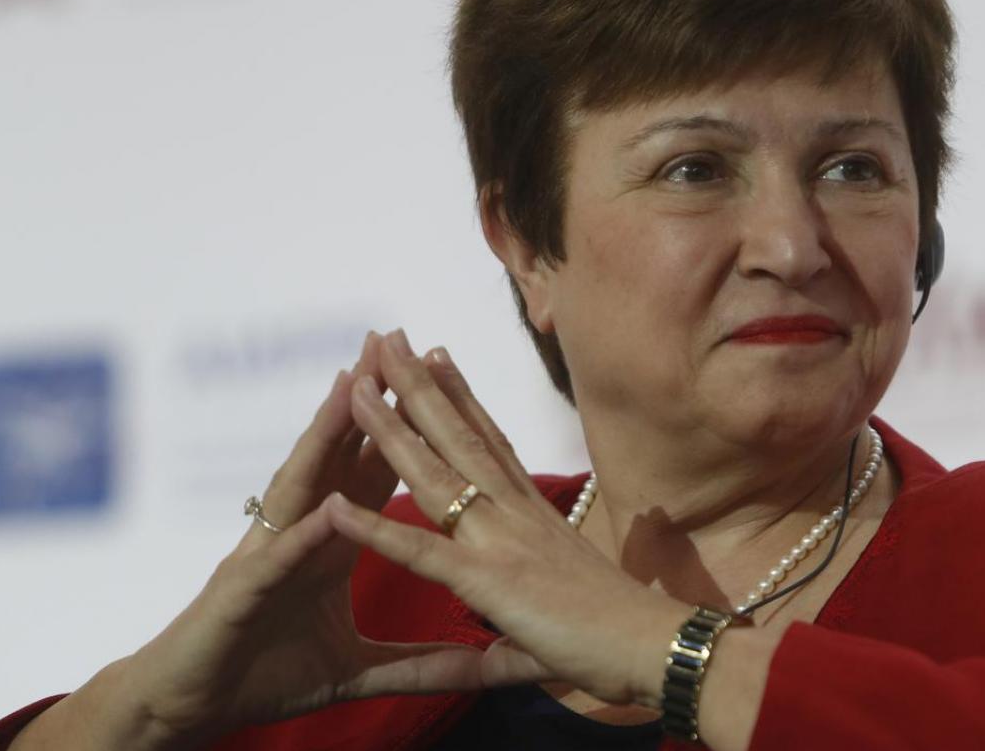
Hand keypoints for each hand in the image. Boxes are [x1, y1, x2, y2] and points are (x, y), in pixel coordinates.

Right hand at [95, 332, 500, 745]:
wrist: (192, 709)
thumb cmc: (266, 676)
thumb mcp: (357, 670)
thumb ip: (420, 664)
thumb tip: (477, 666)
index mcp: (333, 543)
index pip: (375, 472)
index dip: (405, 427)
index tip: (437, 379)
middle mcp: (301, 534)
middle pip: (340, 456)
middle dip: (366, 400)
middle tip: (393, 341)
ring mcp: (269, 556)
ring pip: (303, 485)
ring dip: (325, 436)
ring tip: (350, 383)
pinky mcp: (242, 595)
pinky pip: (278, 559)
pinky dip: (303, 534)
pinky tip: (327, 507)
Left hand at [325, 329, 689, 708]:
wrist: (649, 645)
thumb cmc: (622, 619)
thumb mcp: (576, 576)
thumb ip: (555, 562)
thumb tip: (559, 557)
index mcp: (533, 509)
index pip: (491, 438)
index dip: (460, 394)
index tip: (437, 353)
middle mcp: (514, 509)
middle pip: (458, 434)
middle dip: (418, 385)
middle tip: (387, 338)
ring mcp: (498, 539)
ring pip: (433, 473)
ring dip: (390, 429)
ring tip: (356, 387)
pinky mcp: (485, 580)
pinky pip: (419, 551)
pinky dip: (375, 530)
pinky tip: (335, 508)